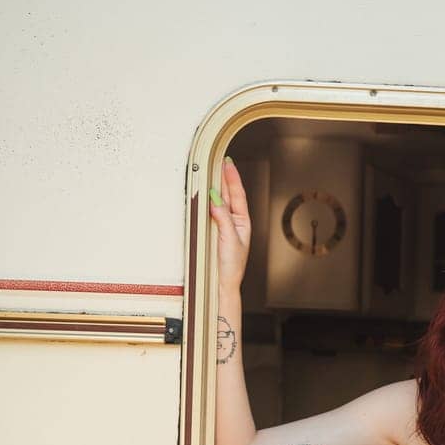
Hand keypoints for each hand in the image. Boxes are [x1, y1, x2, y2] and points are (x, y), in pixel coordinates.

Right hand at [209, 156, 251, 291]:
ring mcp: (221, 226)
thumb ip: (223, 218)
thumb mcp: (230, 239)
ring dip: (214, 185)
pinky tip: (202, 191)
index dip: (232, 177)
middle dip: (223, 176)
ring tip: (210, 169)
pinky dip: (206, 199)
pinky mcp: (211, 231)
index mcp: (242, 222)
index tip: (227, 162)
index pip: (237, 194)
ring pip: (218, 201)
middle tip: (217, 159)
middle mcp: (233, 222)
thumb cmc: (231, 266)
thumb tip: (215, 199)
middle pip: (228, 194)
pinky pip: (208, 211)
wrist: (222, 284)